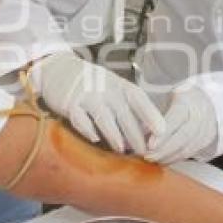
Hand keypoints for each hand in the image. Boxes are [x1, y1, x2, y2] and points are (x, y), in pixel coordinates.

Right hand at [29, 52, 164, 153]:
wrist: (59, 70)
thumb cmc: (93, 85)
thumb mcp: (113, 88)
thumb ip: (127, 106)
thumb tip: (146, 133)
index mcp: (119, 85)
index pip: (139, 99)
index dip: (151, 115)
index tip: (162, 131)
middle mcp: (105, 88)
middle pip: (124, 114)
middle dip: (135, 135)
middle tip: (143, 152)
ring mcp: (87, 95)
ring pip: (104, 118)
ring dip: (114, 135)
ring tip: (122, 150)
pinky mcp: (70, 103)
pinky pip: (80, 119)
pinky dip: (88, 130)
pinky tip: (95, 140)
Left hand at [145, 85, 216, 163]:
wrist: (200, 98)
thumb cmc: (173, 96)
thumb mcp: (161, 95)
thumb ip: (151, 111)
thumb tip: (137, 130)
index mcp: (187, 97)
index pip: (177, 116)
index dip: (164, 133)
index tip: (150, 145)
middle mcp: (200, 112)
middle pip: (185, 135)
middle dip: (165, 149)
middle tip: (148, 156)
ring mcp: (206, 126)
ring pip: (189, 147)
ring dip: (169, 156)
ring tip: (153, 160)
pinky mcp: (208, 138)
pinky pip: (192, 152)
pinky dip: (176, 158)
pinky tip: (163, 160)